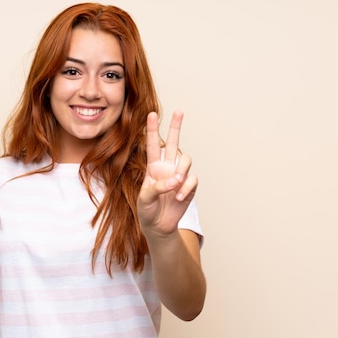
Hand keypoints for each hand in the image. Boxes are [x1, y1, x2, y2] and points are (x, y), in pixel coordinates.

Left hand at [137, 111, 197, 236]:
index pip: (153, 145)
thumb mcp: (145, 199)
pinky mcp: (189, 186)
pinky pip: (192, 180)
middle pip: (174, 143)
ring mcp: (179, 176)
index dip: (153, 130)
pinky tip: (178, 197)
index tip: (152, 114)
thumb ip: (158, 187)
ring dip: (182, 170)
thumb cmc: (147, 210)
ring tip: (175, 183)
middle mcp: (167, 168)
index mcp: (152, 167)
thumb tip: (176, 180)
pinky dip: (186, 188)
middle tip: (179, 111)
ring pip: (186, 159)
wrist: (158, 226)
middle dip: (176, 127)